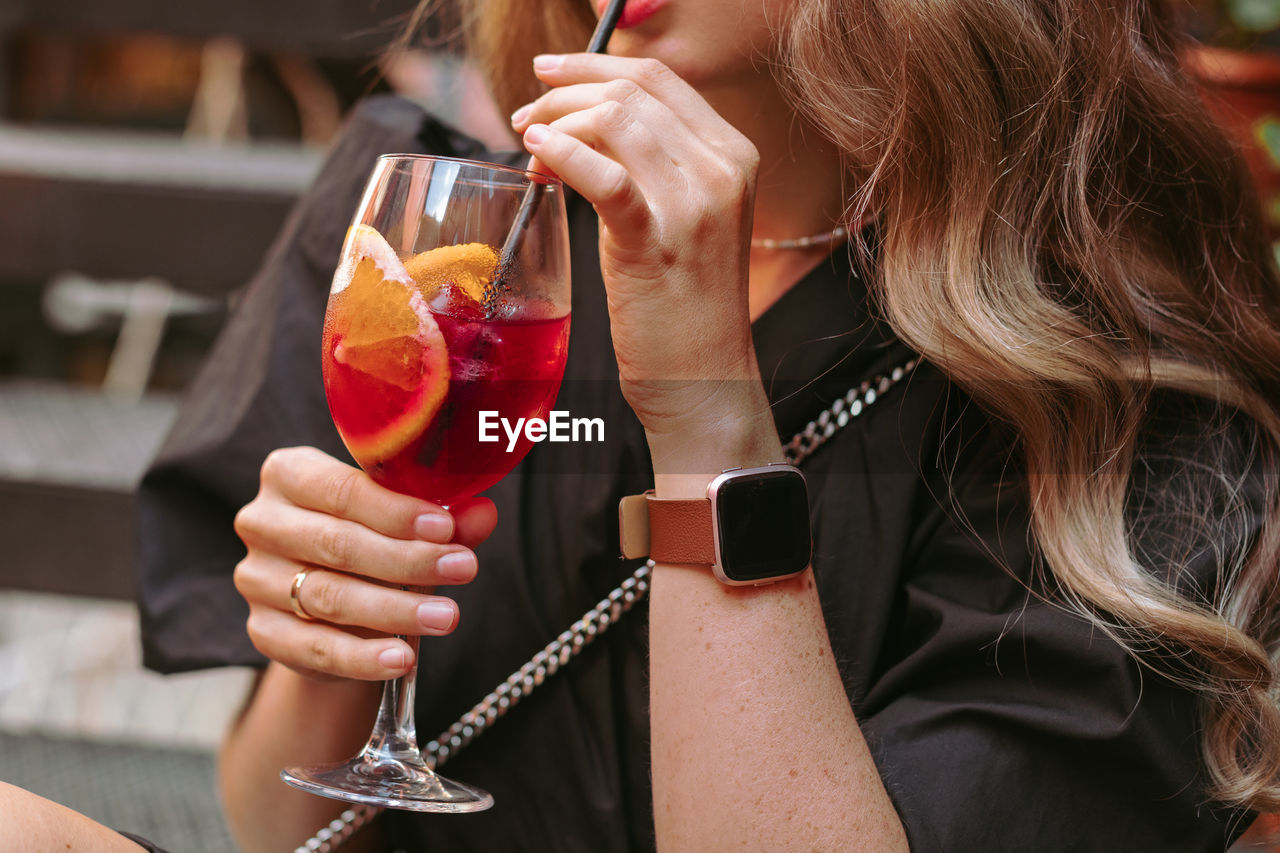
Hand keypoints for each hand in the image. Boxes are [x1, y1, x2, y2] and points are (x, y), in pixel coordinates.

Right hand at [232, 446, 497, 680]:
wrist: (336, 602)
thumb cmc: (372, 539)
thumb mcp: (406, 522)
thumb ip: (441, 518)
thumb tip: (482, 513)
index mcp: (289, 473)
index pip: (342, 489)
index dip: (396, 511)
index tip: (446, 528)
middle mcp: (262, 521)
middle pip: (337, 544)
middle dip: (407, 560)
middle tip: (463, 569)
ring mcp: (256, 579)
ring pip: (329, 596)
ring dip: (394, 609)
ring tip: (446, 616)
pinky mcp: (263, 631)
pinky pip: (313, 647)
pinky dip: (361, 657)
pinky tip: (401, 658)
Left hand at [511, 53, 772, 453]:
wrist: (705, 382)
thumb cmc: (685, 309)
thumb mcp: (685, 220)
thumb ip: (655, 168)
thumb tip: (588, 128)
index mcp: (733, 156)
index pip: (659, 78)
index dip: (594, 66)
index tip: (549, 77)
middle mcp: (722, 169)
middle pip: (632, 89)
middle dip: (564, 92)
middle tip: (525, 117)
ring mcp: (694, 204)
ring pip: (613, 119)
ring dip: (556, 122)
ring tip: (529, 150)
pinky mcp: (655, 240)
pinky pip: (603, 174)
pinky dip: (561, 153)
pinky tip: (537, 157)